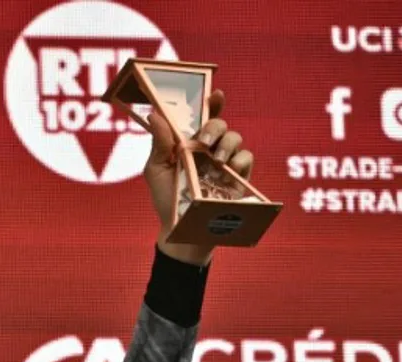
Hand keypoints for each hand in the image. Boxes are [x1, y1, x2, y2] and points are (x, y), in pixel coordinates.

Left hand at [143, 89, 254, 266]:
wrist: (180, 228)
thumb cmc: (166, 198)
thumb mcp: (156, 169)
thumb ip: (159, 143)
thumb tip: (155, 114)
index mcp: (188, 142)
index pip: (202, 117)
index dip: (211, 102)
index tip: (216, 94)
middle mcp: (208, 149)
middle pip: (220, 124)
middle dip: (215, 126)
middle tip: (204, 141)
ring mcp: (224, 162)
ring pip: (235, 138)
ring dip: (226, 143)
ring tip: (215, 160)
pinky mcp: (238, 177)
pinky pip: (246, 158)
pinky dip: (239, 160)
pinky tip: (229, 170)